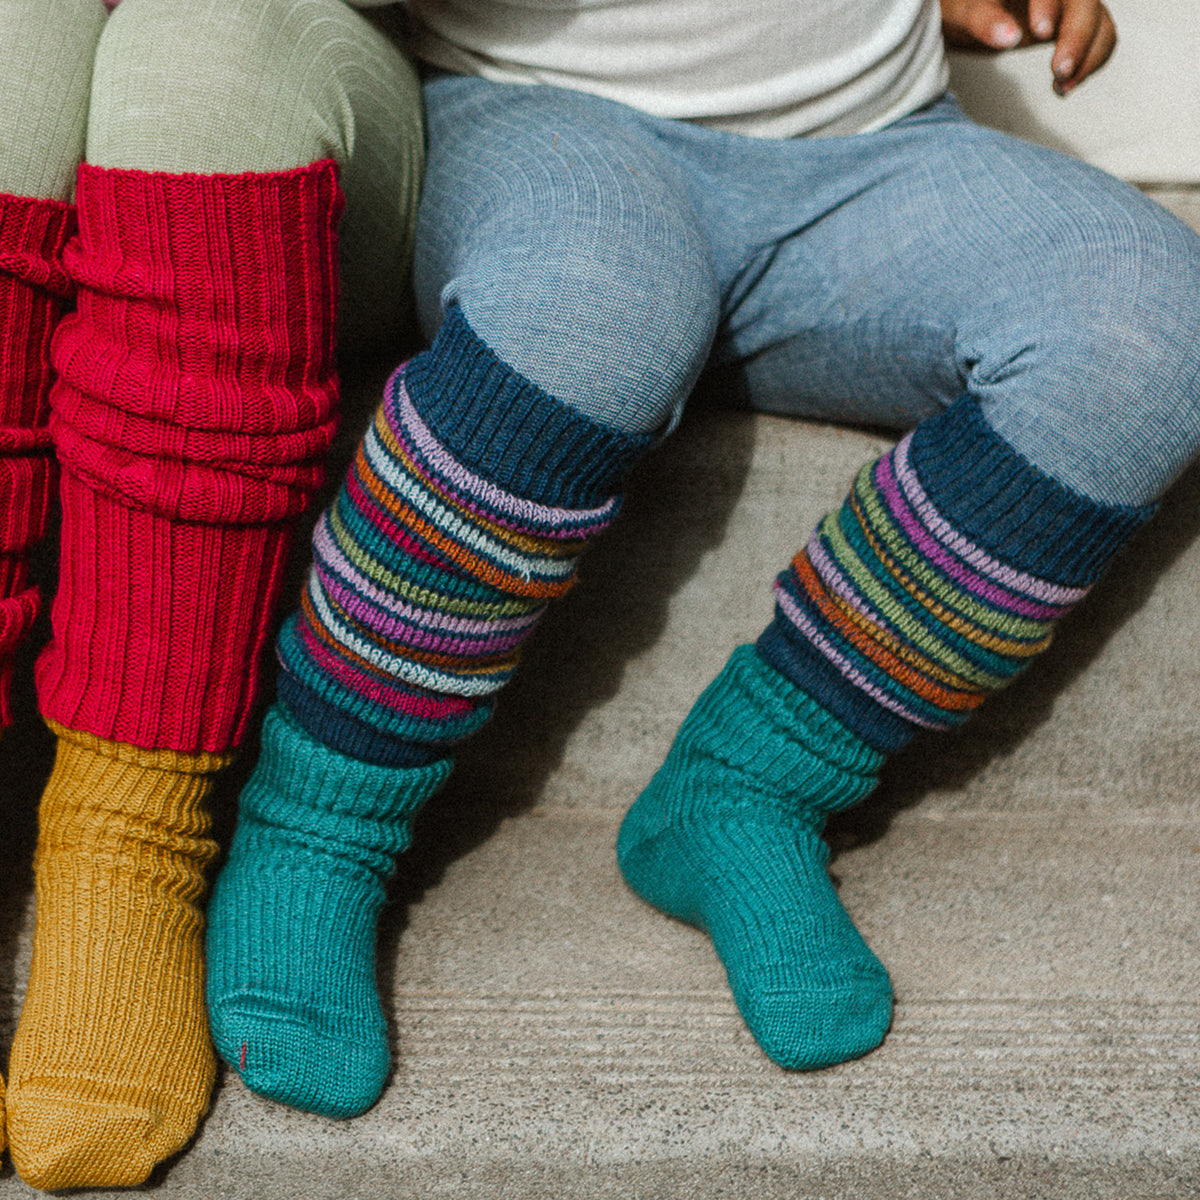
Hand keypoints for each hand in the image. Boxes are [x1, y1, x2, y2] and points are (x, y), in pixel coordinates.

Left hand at [940, 0, 1117, 94]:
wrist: (968, 13)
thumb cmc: (963, 6)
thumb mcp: (964, 12)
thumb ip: (983, 20)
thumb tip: (1009, 39)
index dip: (1050, 5)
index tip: (1042, 32)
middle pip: (1085, 2)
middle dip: (1077, 38)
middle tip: (1060, 71)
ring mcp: (1070, 3)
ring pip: (1098, 20)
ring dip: (1089, 55)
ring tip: (1063, 88)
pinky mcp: (1073, 22)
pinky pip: (1099, 36)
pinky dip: (1090, 62)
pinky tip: (1064, 88)